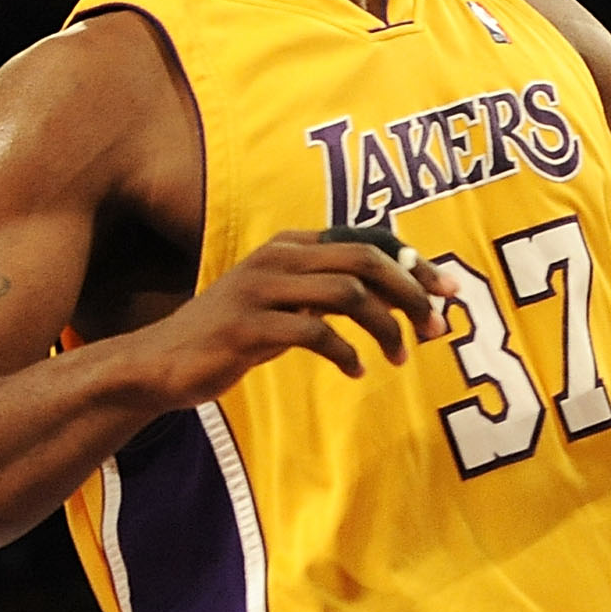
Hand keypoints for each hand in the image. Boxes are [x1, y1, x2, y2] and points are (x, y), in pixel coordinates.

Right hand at [134, 230, 453, 405]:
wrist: (162, 362)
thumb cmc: (236, 333)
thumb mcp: (288, 303)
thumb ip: (332, 291)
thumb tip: (403, 293)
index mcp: (291, 245)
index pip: (368, 241)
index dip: (414, 264)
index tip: (448, 292)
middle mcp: (276, 258)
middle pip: (366, 260)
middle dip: (410, 293)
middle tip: (434, 328)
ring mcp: (259, 290)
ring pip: (348, 293)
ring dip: (385, 328)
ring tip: (398, 357)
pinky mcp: (247, 326)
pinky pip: (315, 333)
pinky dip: (346, 353)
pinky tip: (356, 370)